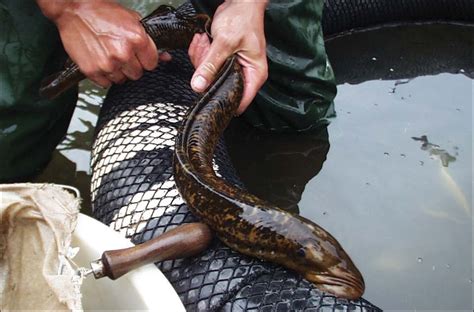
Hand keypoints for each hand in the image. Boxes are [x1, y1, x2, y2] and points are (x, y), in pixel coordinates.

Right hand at [36, 0, 170, 87]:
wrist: (73, 9)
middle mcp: (124, 53)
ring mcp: (108, 64)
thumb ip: (149, 41)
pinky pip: (106, 83)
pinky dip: (103, 76)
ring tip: (108, 55)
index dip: (145, 60)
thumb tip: (165, 57)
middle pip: (137, 74)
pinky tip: (99, 61)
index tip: (138, 55)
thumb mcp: (132, 20)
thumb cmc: (102, 12)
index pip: (152, 64)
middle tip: (121, 54)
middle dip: (131, 66)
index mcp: (137, 39)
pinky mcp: (92, 71)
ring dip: (117, 71)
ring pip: (122, 80)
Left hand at [188, 0, 267, 114]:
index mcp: (255, 75)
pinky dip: (201, 52)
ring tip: (205, 41)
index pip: (240, 101)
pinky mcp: (224, 61)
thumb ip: (210, 65)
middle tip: (206, 51)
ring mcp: (234, 68)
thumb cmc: (242, 19)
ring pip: (211, 76)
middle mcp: (246, 74)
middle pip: (220, 87)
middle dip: (207, 70)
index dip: (223, 100)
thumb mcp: (224, 43)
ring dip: (202, 58)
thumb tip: (199, 86)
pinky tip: (204, 40)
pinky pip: (207, 65)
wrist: (240, 2)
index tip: (207, 91)